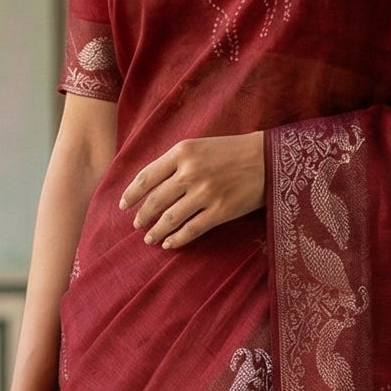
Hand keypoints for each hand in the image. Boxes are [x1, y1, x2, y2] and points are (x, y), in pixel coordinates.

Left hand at [120, 132, 264, 248]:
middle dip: (142, 216)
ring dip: (156, 231)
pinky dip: (177, 239)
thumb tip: (150, 185)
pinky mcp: (220, 211)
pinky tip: (169, 244)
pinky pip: (191, 230)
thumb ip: (175, 162)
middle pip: (155, 201)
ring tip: (149, 238)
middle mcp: (190, 172)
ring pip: (170, 218)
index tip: (123, 205)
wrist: (267, 159)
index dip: (131, 194)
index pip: (146, 177)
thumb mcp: (199, 146)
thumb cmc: (231, 151)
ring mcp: (205, 193)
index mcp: (182, 152)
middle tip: (136, 224)